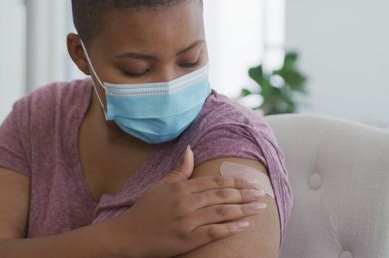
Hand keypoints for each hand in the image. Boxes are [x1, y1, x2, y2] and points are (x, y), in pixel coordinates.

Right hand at [111, 146, 266, 257]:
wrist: (127, 236)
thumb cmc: (143, 211)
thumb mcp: (159, 186)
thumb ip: (179, 171)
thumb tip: (191, 150)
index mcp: (180, 188)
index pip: (213, 181)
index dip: (234, 181)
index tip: (250, 181)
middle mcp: (185, 203)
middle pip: (221, 195)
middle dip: (244, 193)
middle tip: (262, 193)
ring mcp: (187, 222)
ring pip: (222, 212)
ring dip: (244, 209)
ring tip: (260, 207)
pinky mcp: (187, 240)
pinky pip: (214, 232)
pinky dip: (231, 228)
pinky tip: (245, 225)